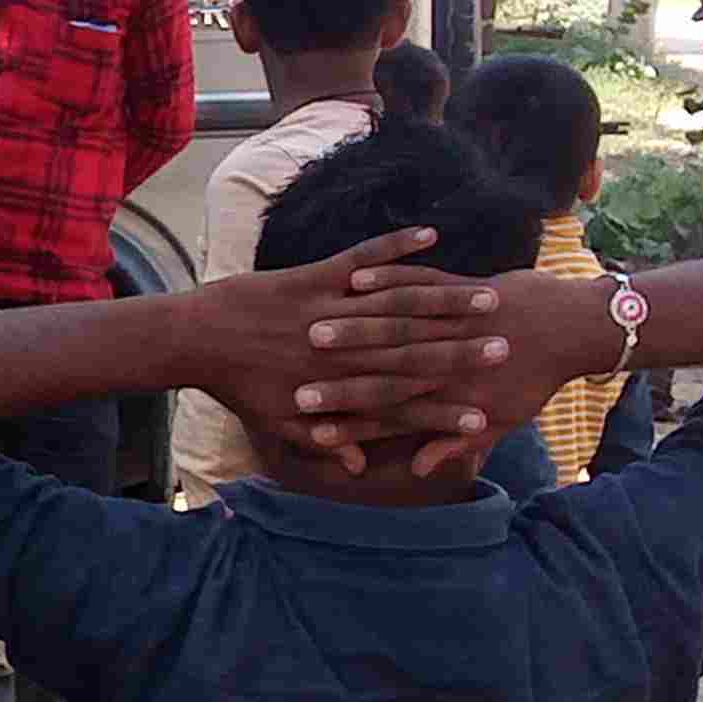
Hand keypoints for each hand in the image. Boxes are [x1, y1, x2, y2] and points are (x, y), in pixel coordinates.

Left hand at [196, 227, 512, 473]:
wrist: (193, 340)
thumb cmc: (239, 385)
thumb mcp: (278, 423)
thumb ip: (326, 440)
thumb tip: (360, 466)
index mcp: (331, 389)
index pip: (400, 404)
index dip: (444, 407)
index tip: (489, 409)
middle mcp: (335, 353)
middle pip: (411, 354)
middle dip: (462, 353)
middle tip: (508, 349)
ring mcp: (325, 310)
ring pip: (394, 306)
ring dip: (444, 301)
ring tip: (490, 298)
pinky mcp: (312, 277)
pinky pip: (361, 257)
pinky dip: (395, 245)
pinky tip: (431, 235)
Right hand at [292, 261, 630, 478]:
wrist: (581, 331)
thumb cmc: (539, 378)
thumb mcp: (503, 419)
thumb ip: (454, 443)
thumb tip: (419, 470)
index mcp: (452, 391)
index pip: (389, 404)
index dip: (346, 407)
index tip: (305, 411)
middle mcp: (449, 354)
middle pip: (384, 359)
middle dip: (335, 362)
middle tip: (299, 368)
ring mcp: (457, 317)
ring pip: (399, 316)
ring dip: (354, 320)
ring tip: (312, 324)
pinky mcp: (465, 287)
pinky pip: (423, 277)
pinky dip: (392, 270)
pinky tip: (357, 279)